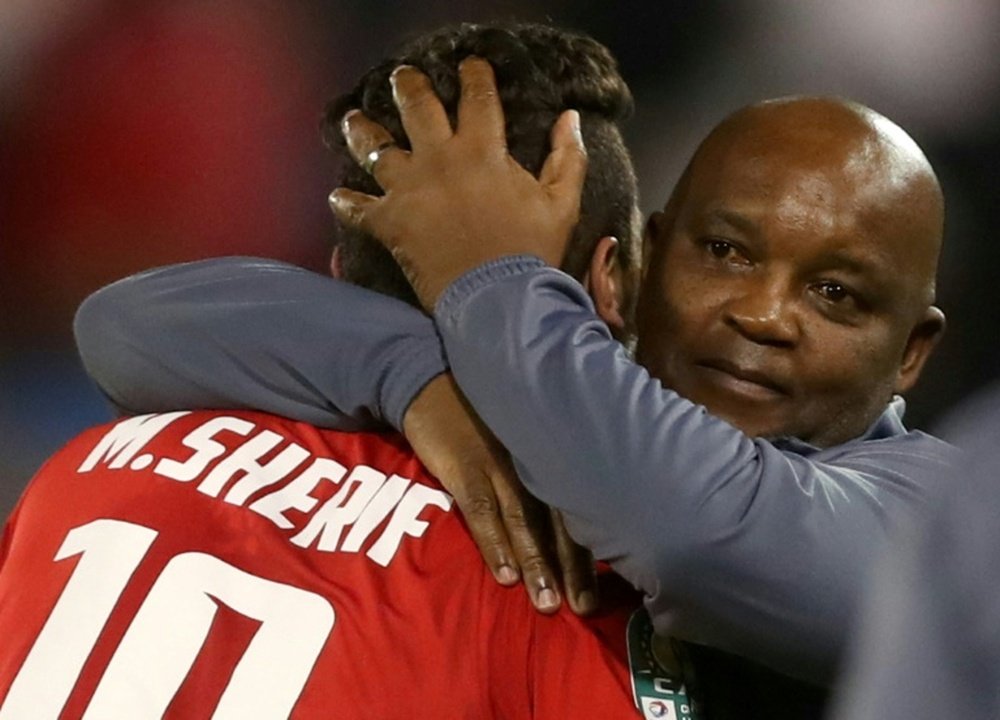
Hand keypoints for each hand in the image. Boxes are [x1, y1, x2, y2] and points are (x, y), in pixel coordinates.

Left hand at [328, 57, 587, 310]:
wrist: (497, 299)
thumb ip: (567, 157)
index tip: (469, 65)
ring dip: (362, 131)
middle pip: (417, 108)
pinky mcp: (388, 222)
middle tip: (402, 76)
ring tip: (353, 120)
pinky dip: (346, 203)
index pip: (477, 98)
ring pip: (375, 148)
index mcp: (483, 150)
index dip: (474, 75)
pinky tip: (338, 197)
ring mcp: (409, 189)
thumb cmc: (532, 252)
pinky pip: (358, 208)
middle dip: (408, 86)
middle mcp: (440, 160)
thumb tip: (570, 117)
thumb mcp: (563, 203)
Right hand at [403, 373, 598, 614]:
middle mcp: (532, 459)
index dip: (592, 547)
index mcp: (551, 450)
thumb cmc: (481, 408)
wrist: (430, 378)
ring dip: (536, 564)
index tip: (600, 585)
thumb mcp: (524, 426)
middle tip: (584, 606)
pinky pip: (483, 512)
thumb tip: (574, 505)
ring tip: (547, 603)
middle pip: (559, 519)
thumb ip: (544, 461)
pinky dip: (494, 545)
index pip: (579, 504)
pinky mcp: (464, 468)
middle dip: (572, 566)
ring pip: (524, 522)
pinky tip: (504, 576)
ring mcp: (498, 465)